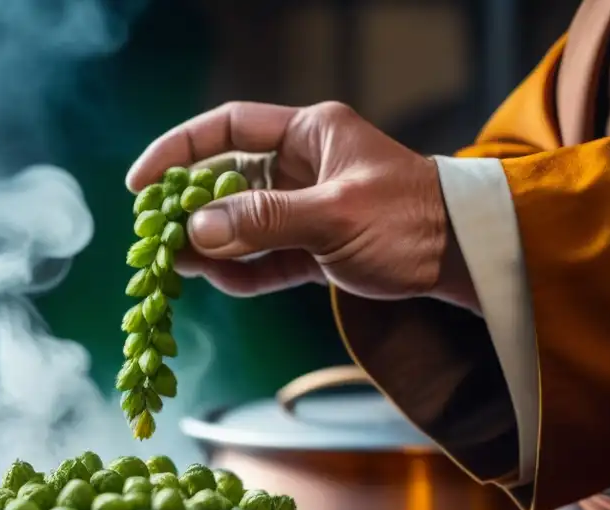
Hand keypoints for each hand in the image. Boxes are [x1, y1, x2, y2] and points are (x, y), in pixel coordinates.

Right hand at [126, 101, 476, 308]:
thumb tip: (195, 231)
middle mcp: (300, 166)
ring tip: (172, 266)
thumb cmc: (411, 220)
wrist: (468, 259)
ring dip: (208, 246)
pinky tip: (214, 281)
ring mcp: (305, 209)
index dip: (177, 151)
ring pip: (240, 224)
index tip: (141, 183)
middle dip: (187, 210)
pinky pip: (264, 258)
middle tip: (153, 238)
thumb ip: (263, 221)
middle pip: (225, 182)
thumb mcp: (334, 215)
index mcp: (307, 134)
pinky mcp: (314, 248)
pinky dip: (240, 272)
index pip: (225, 129)